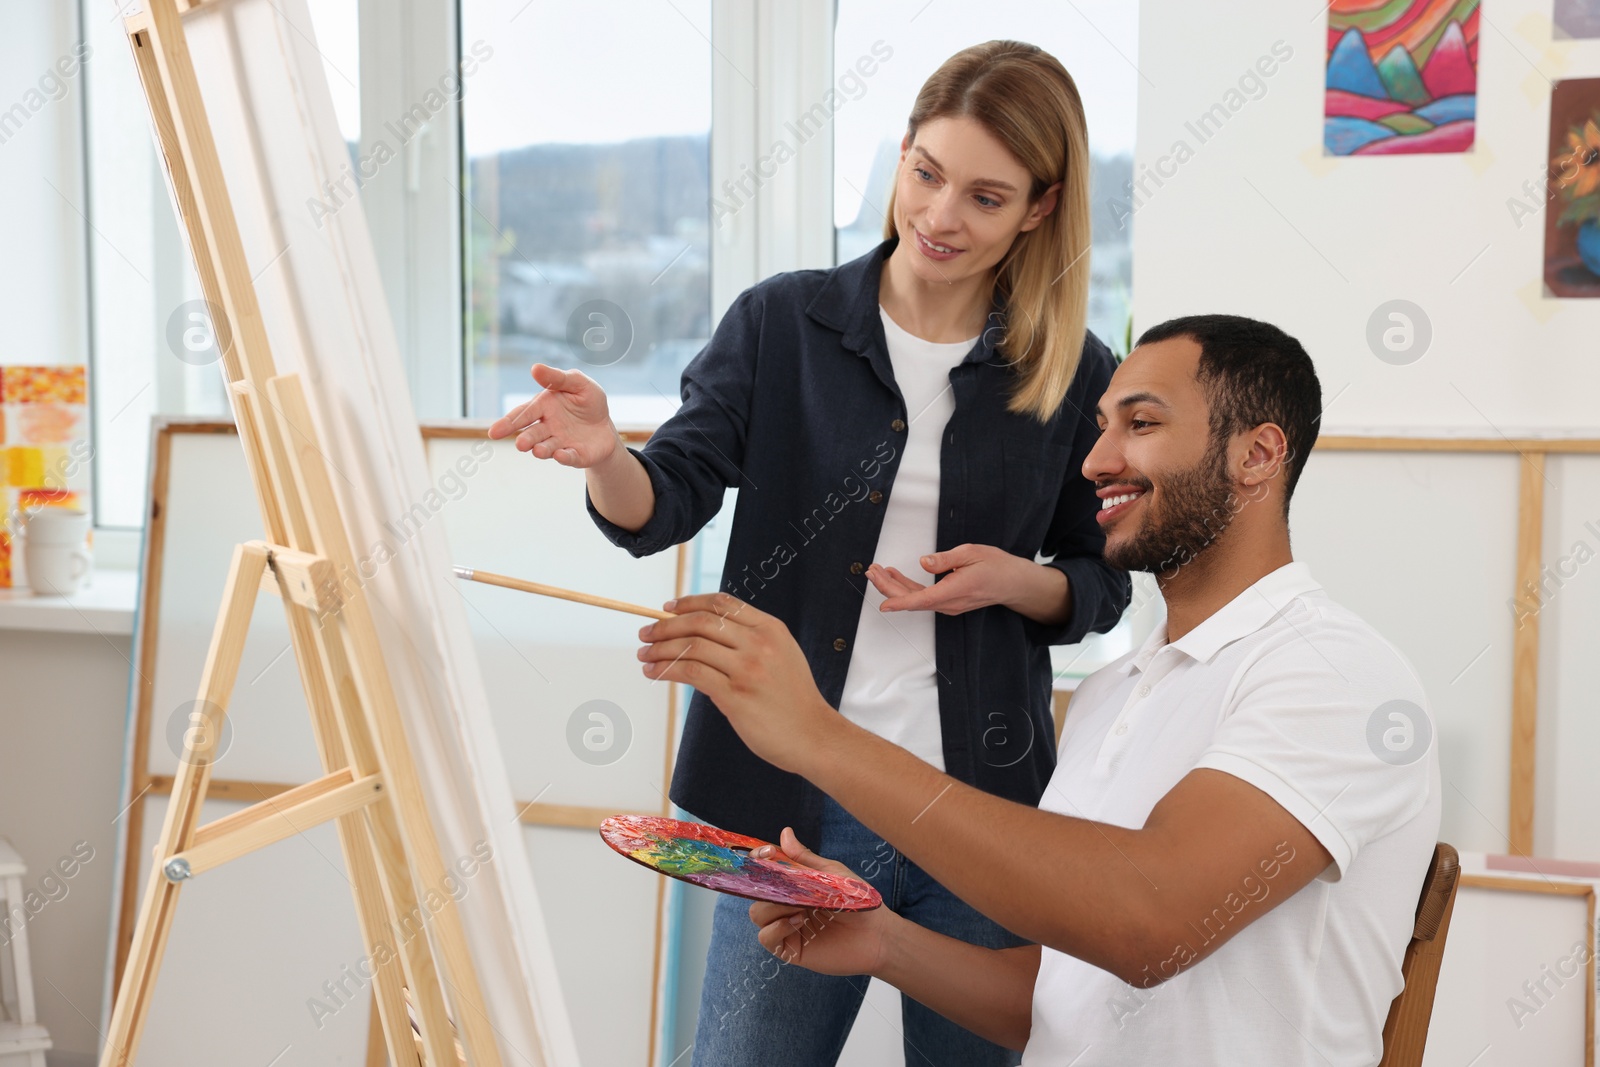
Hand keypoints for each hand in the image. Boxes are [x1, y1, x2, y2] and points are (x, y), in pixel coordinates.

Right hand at [487, 364, 617, 467]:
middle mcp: (547, 428)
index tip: (493, 432)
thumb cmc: (587, 401)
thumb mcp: (577, 383)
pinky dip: (564, 457)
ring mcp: (560, 443)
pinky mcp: (575, 456)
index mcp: (544, 407)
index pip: (523, 414)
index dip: (508, 423)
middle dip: (525, 439)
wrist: (606, 426)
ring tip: (537, 450)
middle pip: (532, 434)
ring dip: (541, 450)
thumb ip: (557, 378)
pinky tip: (560, 455)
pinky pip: (568, 457)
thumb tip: (534, 368)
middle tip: (520, 444)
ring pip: (547, 447)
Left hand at [636, 592, 835, 773]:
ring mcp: (747, 668)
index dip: (690, 602)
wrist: (813, 735)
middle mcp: (759, 643)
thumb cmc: (794, 700)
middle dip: (666, 625)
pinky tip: (653, 673)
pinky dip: (666, 670)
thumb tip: (703, 637)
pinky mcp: (735, 695)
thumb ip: (749, 642)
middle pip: (701, 622)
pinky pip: (691, 673)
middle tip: (646, 632)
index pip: (722, 603)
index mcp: (771, 628)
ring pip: (691, 646)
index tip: (668, 608)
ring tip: (644, 654)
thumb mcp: (781, 656)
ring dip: (660, 648)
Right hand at [749, 829, 895, 975]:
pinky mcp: (789, 948)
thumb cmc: (858, 901)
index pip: (764, 872)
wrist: (876, 934)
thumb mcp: (831, 873)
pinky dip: (776, 928)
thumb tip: (785, 832)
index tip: (766, 853)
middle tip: (787, 887)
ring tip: (800, 907)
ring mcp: (786, 926)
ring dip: (774, 907)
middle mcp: (786, 905)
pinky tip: (798, 921)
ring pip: (757, 914)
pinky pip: (766, 937)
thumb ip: (804, 858)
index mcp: (794, 885)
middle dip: (767, 887)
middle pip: (755, 893)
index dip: (757, 860)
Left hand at [867, 544, 1033, 615]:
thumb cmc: (995, 566)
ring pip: (916, 599)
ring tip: (878, 571)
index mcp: (956, 590)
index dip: (900, 602)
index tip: (884, 604)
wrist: (1012, 582)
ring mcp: (949, 605)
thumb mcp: (971, 553)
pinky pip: (923, 598)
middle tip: (872, 571)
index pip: (922, 599)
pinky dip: (907, 588)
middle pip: (913, 600)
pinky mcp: (948, 602)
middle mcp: (950, 602)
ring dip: (895, 587)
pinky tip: (896, 577)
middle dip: (888, 587)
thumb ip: (946, 559)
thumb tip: (924, 562)